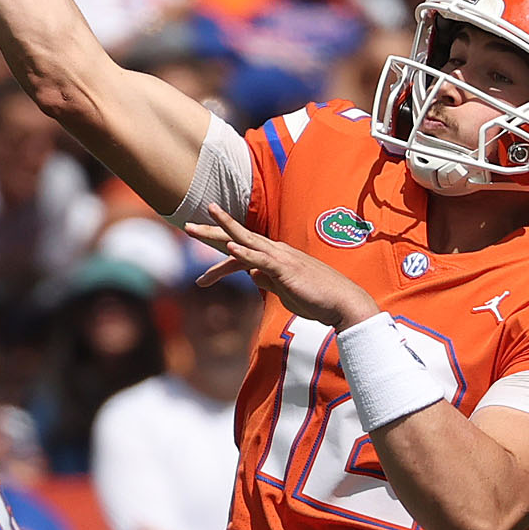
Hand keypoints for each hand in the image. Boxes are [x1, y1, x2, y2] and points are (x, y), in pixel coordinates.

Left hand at [184, 201, 381, 327]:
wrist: (342, 303)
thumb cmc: (317, 300)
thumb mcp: (285, 292)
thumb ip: (268, 281)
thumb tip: (251, 275)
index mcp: (275, 258)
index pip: (241, 253)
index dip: (219, 260)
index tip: (201, 277)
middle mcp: (276, 251)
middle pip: (238, 238)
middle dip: (211, 231)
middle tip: (186, 226)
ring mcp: (281, 258)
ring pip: (245, 241)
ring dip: (221, 231)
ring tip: (198, 226)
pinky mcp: (286, 269)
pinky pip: (261, 259)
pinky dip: (245, 252)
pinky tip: (230, 248)